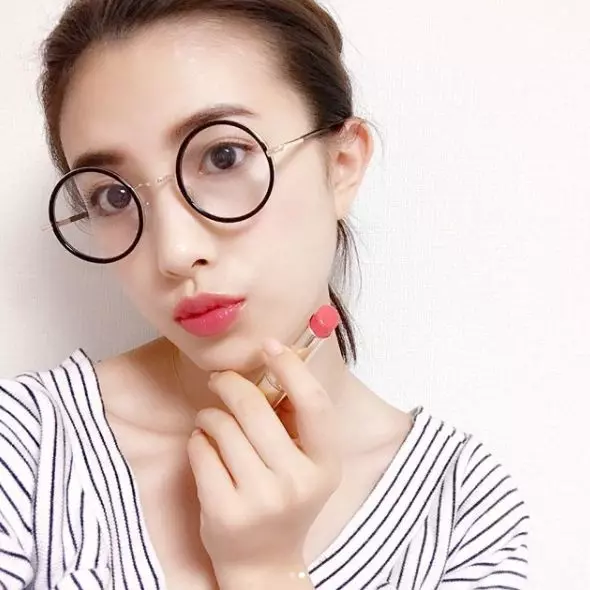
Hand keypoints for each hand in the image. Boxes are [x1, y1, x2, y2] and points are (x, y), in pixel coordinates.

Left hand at [187, 339, 340, 585]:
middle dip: (230, 385)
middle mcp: (296, 482)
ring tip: (211, 420)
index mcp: (325, 464)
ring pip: (223, 428)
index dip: (291, 367)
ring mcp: (260, 499)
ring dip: (211, 414)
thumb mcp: (307, 464)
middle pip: (255, 410)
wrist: (265, 563)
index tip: (269, 346)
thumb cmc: (286, 500)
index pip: (313, 403)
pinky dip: (198, 439)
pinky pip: (201, 451)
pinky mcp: (224, 512)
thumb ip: (296, 420)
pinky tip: (204, 444)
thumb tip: (275, 362)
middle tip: (220, 379)